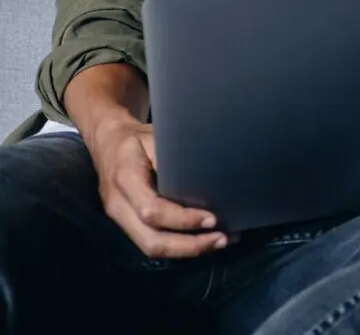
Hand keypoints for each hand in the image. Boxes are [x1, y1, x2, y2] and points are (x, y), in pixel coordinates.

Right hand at [88, 116, 228, 258]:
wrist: (109, 143)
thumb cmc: (137, 140)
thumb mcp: (155, 137)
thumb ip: (173, 157)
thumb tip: (203, 176)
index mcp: (125, 180)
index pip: (152, 210)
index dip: (183, 219)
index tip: (212, 219)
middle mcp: (118, 205)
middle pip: (151, 241)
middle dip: (189, 246)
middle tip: (223, 239)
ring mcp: (120, 218)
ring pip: (151, 247)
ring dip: (187, 250)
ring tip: (220, 241)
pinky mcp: (128, 224)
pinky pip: (152, 241)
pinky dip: (180, 246)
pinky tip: (205, 239)